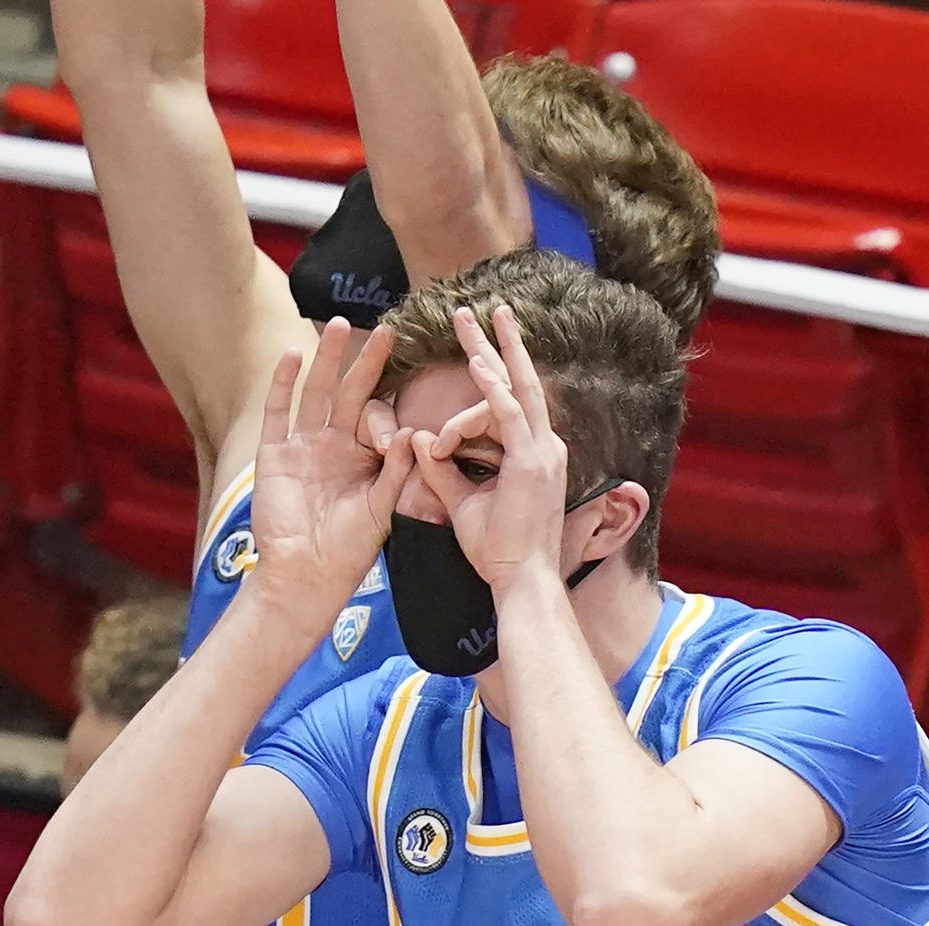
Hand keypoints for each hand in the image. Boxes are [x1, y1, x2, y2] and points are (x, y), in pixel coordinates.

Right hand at [250, 319, 412, 612]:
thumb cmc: (349, 550)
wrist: (307, 576)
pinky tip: (292, 355)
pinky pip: (279, 413)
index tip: (414, 369)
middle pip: (350, 395)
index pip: (378, 415)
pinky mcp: (275, 455)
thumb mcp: (382, 508)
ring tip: (339, 326)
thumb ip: (396, 471)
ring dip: (327, 361)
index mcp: (362, 459)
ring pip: (316, 394)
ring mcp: (302, 448)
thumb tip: (412, 432)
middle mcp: (332, 447)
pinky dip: (282, 384)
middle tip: (386, 330)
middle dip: (366, 363)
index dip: (392, 393)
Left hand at [411, 306, 566, 590]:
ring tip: (471, 322)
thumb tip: (418, 439)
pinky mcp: (532, 462)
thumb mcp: (463, 502)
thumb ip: (441, 470)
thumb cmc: (498, 551)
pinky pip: (508, 414)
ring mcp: (543, 452)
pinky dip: (491, 388)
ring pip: (516, 389)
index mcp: (534, 456)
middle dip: (502, 344)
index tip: (460, 385)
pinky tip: (476, 363)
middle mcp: (545, 447)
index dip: (485, 387)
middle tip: (487, 308)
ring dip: (493, 352)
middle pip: (522, 382)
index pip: (510, 406)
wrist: (522, 580)